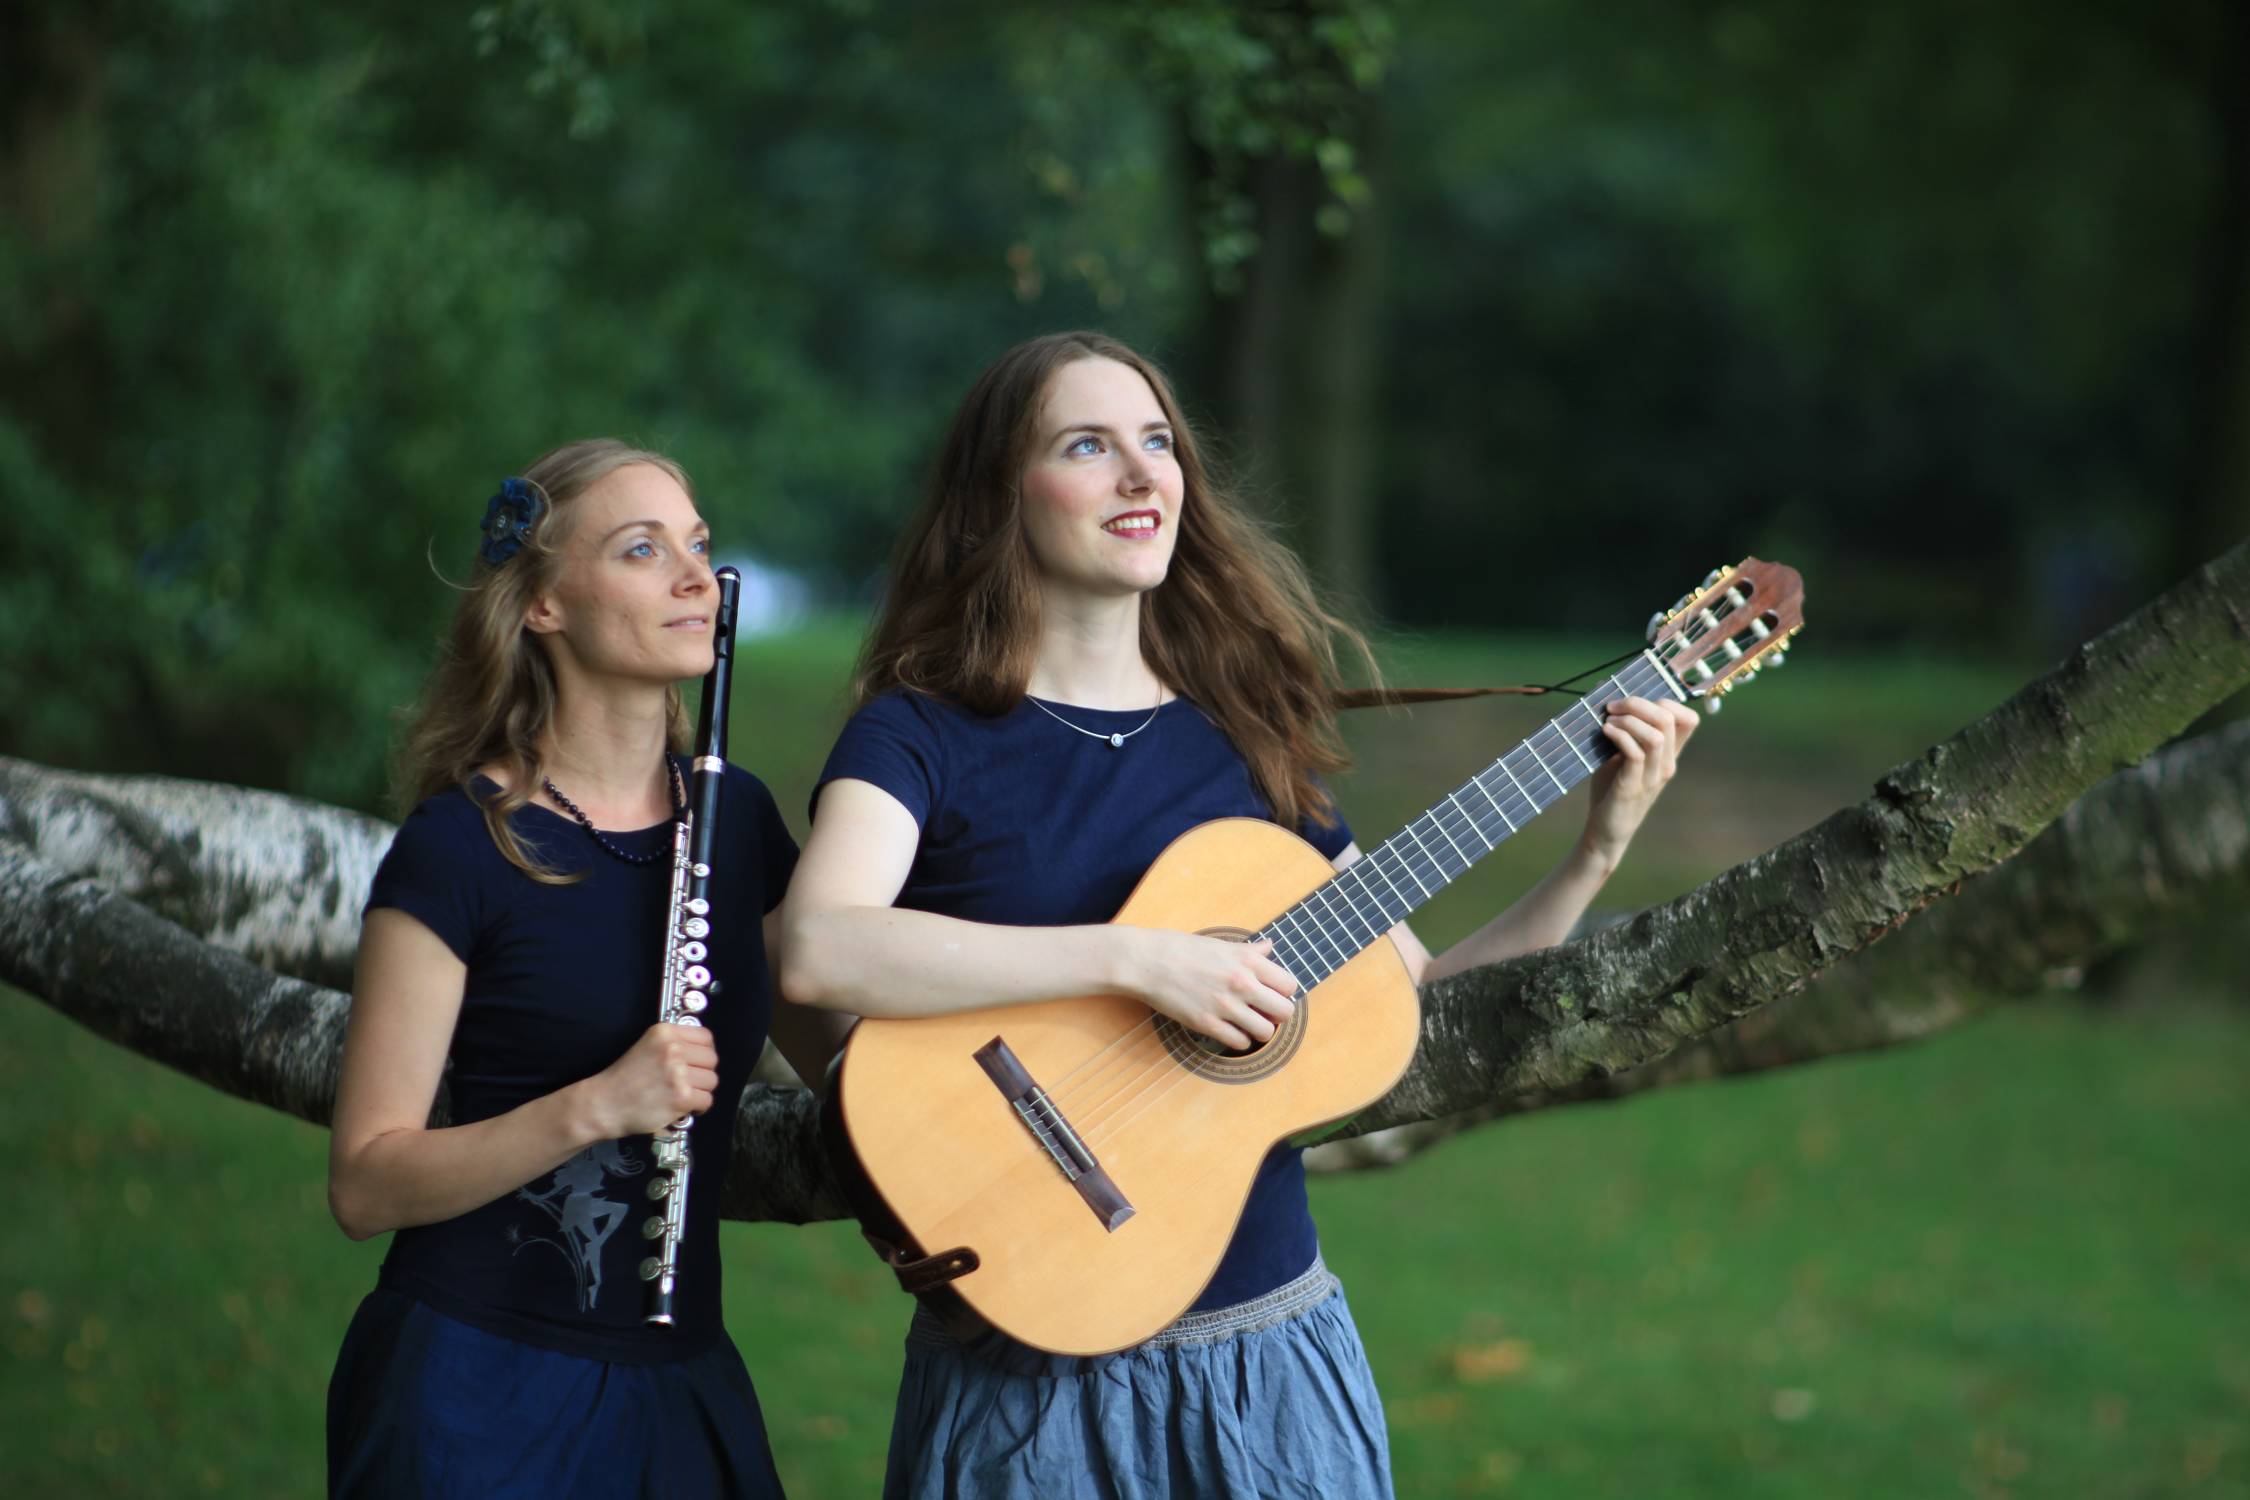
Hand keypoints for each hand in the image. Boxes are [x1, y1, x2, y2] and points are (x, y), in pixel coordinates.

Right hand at [587, 1023, 719, 1136]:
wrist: (604, 1104)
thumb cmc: (624, 1079)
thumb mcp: (646, 1046)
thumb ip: (673, 1044)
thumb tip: (703, 1051)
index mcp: (664, 1033)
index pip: (705, 1037)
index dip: (704, 1052)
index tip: (697, 1062)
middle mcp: (673, 1049)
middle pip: (711, 1059)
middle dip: (703, 1073)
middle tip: (689, 1082)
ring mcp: (678, 1073)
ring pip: (711, 1081)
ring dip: (700, 1091)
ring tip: (683, 1096)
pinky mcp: (682, 1097)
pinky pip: (706, 1101)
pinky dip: (697, 1108)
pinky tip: (683, 1108)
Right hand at [1121, 930, 1299, 1051]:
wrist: (1148, 962)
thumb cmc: (1181, 949)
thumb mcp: (1220, 944)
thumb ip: (1249, 950)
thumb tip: (1269, 948)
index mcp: (1247, 961)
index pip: (1288, 985)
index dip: (1284, 992)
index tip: (1273, 994)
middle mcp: (1241, 983)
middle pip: (1284, 1012)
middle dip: (1278, 1015)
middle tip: (1265, 1012)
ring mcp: (1225, 1006)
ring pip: (1265, 1032)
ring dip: (1260, 1030)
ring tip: (1248, 1023)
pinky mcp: (1207, 1024)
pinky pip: (1239, 1042)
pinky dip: (1239, 1039)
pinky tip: (1230, 1029)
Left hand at [1583, 695, 1698, 865]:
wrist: (1605, 831)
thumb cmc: (1611, 790)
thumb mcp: (1620, 756)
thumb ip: (1625, 733)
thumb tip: (1609, 699)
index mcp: (1668, 755)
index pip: (1688, 719)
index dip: (1666, 701)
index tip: (1634, 704)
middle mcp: (1666, 764)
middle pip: (1669, 719)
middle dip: (1638, 703)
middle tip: (1613, 707)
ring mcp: (1651, 777)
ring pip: (1655, 735)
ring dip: (1629, 720)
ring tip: (1608, 721)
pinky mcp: (1632, 787)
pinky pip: (1635, 754)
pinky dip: (1620, 736)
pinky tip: (1605, 732)